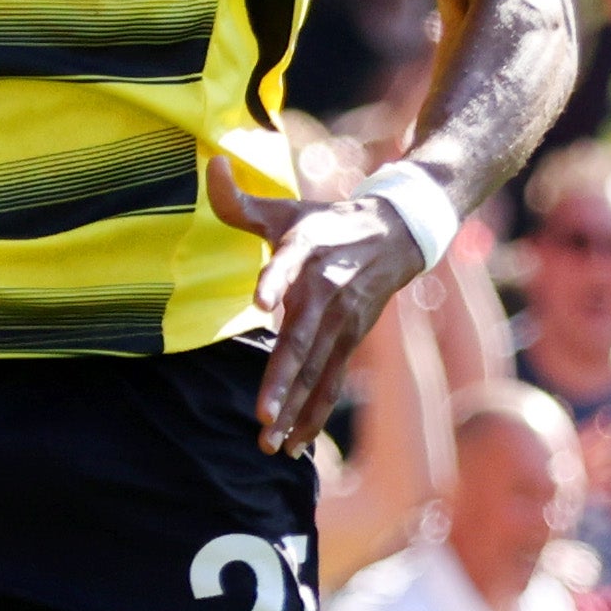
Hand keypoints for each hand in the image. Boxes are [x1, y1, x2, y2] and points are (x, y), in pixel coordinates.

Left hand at [208, 146, 422, 453]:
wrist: (397, 235)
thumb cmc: (327, 223)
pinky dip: (313, 414)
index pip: (288, 264)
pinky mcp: (351, 341)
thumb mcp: (287, 210)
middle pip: (302, 338)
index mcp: (308, 250)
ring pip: (317, 371)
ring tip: (269, 442)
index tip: (260, 301)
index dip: (275, 279)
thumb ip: (242, 201)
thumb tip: (213, 166)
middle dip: (282, 379)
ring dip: (294, 409)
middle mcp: (327, 290)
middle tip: (260, 414)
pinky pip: (330, 383)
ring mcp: (342, 322)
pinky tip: (293, 445)